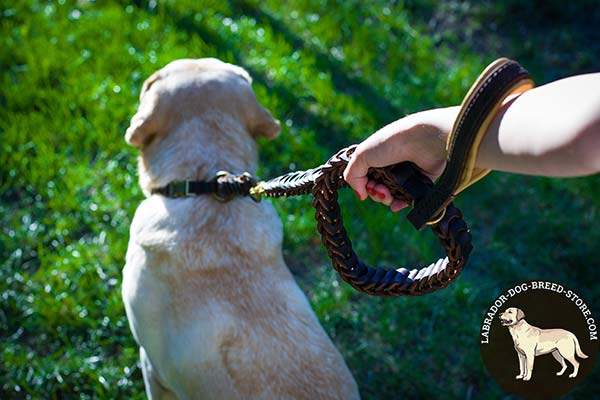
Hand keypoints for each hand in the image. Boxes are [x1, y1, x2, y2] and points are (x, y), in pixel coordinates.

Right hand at [343, 107, 457, 210]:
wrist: (423, 140)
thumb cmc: (391, 142)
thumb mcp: (362, 155)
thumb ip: (352, 175)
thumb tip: (361, 194)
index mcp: (376, 155)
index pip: (365, 176)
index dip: (363, 185)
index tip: (367, 185)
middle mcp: (391, 163)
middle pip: (377, 187)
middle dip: (375, 193)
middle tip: (379, 189)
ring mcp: (406, 173)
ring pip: (392, 195)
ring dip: (386, 199)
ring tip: (388, 195)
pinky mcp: (420, 180)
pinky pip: (408, 197)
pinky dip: (400, 203)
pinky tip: (396, 205)